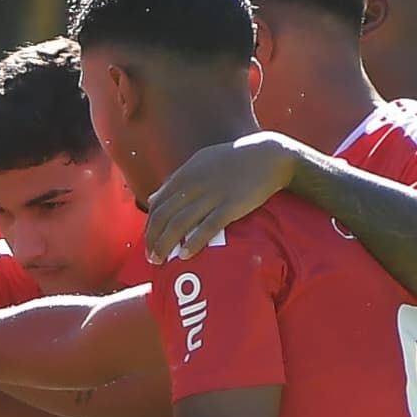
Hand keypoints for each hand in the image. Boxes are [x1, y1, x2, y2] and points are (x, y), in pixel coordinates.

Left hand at [140, 133, 305, 260]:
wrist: (268, 155)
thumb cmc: (233, 160)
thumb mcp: (199, 163)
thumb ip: (176, 181)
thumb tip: (153, 197)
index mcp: (186, 174)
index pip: (158, 203)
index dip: (149, 225)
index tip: (148, 241)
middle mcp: (195, 184)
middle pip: (165, 216)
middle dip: (153, 239)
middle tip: (151, 257)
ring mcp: (213, 195)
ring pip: (180, 223)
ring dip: (166, 244)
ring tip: (160, 260)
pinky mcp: (231, 205)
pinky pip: (208, 227)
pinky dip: (194, 242)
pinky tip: (185, 255)